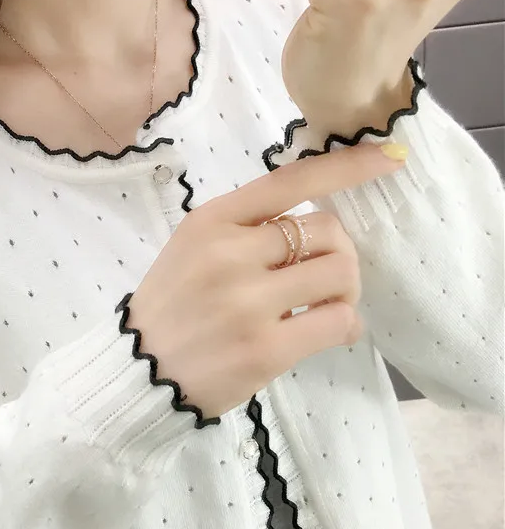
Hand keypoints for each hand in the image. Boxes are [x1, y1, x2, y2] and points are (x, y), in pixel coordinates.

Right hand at [126, 142, 407, 421]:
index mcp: (210, 222)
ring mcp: (247, 303)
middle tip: (327, 278)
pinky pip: (338, 321)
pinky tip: (331, 330)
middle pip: (326, 231)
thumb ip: (243, 230)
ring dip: (346, 290)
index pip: (288, 180)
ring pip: (340, 274)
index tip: (389, 156)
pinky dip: (347, 323)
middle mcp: (229, 254)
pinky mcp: (265, 348)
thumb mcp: (191, 249)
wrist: (139, 372)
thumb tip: (315, 223)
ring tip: (327, 306)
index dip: (346, 166)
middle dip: (340, 253)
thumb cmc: (169, 306)